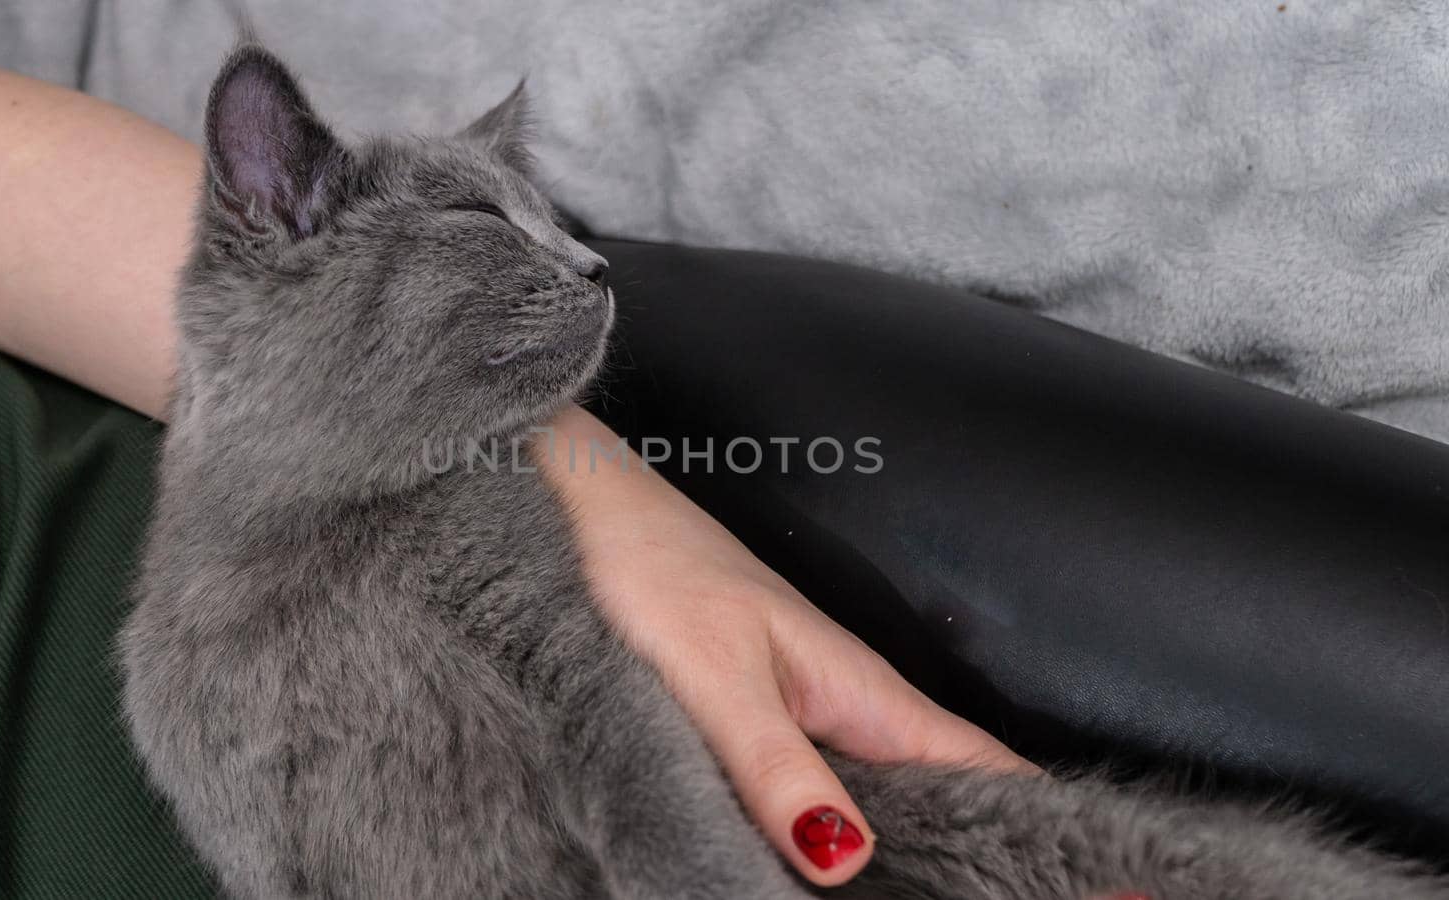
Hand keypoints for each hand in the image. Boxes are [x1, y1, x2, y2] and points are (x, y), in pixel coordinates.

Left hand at [543, 406, 1032, 886]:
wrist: (584, 510)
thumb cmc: (647, 569)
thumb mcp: (712, 675)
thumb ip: (774, 765)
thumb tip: (842, 857)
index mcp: (863, 695)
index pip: (990, 774)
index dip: (1051, 832)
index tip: (1112, 889)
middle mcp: (849, 713)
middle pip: (953, 800)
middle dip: (997, 859)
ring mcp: (807, 721)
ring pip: (892, 804)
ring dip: (928, 855)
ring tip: (967, 894)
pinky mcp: (761, 727)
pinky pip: (827, 796)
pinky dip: (850, 839)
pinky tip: (843, 875)